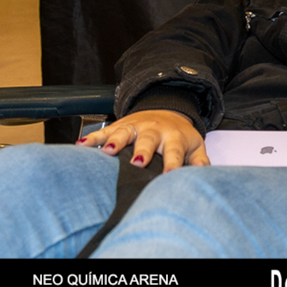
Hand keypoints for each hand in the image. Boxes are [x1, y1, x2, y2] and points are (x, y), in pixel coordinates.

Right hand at [75, 110, 208, 171]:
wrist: (168, 111)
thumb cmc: (180, 137)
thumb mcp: (195, 146)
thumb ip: (200, 161)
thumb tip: (204, 175)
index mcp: (174, 137)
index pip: (174, 152)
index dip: (172, 164)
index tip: (169, 176)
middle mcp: (154, 130)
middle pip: (148, 140)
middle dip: (143, 151)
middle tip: (137, 162)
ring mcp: (135, 127)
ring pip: (124, 133)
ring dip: (116, 141)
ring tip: (108, 151)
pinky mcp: (120, 125)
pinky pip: (104, 131)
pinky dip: (93, 138)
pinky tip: (81, 145)